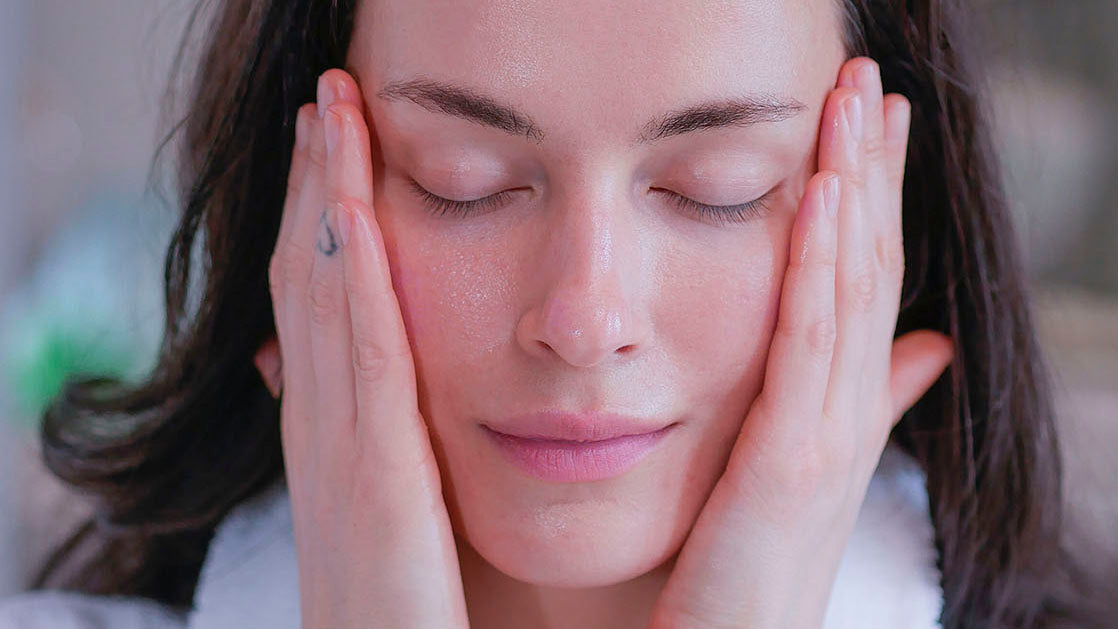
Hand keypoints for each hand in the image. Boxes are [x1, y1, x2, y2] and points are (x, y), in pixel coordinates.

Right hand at [256, 69, 469, 627]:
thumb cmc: (416, 621)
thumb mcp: (399, 523)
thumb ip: (394, 457)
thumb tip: (392, 398)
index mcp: (341, 446)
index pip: (327, 310)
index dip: (325, 222)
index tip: (340, 147)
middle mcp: (326, 438)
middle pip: (313, 287)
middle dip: (315, 189)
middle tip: (326, 103)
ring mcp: (340, 458)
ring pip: (324, 304)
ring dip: (324, 203)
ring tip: (331, 118)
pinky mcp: (374, 487)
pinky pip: (363, 362)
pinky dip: (352, 281)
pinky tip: (354, 209)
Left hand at [648, 57, 953, 628]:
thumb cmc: (751, 565)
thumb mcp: (809, 468)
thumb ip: (865, 400)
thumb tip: (926, 348)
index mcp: (845, 403)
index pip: (866, 278)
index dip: (877, 196)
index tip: (871, 122)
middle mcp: (848, 409)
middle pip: (868, 266)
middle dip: (871, 170)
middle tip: (867, 81)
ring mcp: (827, 432)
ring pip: (847, 290)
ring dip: (852, 192)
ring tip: (851, 107)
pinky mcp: (791, 459)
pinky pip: (806, 344)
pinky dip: (814, 267)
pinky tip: (816, 199)